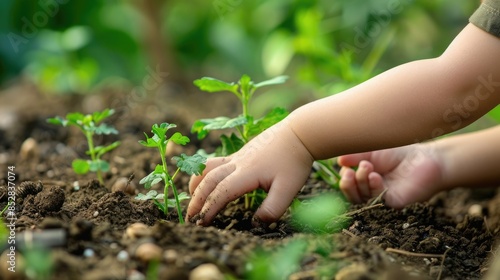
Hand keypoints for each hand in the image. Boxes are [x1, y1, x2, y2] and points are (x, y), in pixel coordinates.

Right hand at [186, 119, 313, 225]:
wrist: (298, 133)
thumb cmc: (294, 161)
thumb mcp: (289, 189)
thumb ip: (273, 208)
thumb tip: (256, 223)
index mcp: (247, 173)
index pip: (222, 193)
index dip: (209, 208)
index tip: (202, 223)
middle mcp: (237, 163)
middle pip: (208, 180)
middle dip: (196, 200)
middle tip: (189, 217)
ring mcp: (237, 156)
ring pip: (207, 168)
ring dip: (196, 183)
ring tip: (191, 197)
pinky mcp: (240, 153)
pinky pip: (215, 162)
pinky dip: (204, 172)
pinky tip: (207, 179)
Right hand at [338, 144, 444, 207]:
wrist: (426, 157)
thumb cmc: (400, 152)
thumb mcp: (372, 150)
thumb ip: (355, 155)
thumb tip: (339, 161)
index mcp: (363, 177)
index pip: (347, 183)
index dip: (344, 176)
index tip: (345, 165)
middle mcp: (370, 189)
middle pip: (351, 195)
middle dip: (346, 185)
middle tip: (348, 173)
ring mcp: (381, 197)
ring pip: (361, 199)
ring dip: (360, 183)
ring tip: (367, 167)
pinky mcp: (393, 202)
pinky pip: (377, 200)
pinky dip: (373, 188)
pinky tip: (375, 176)